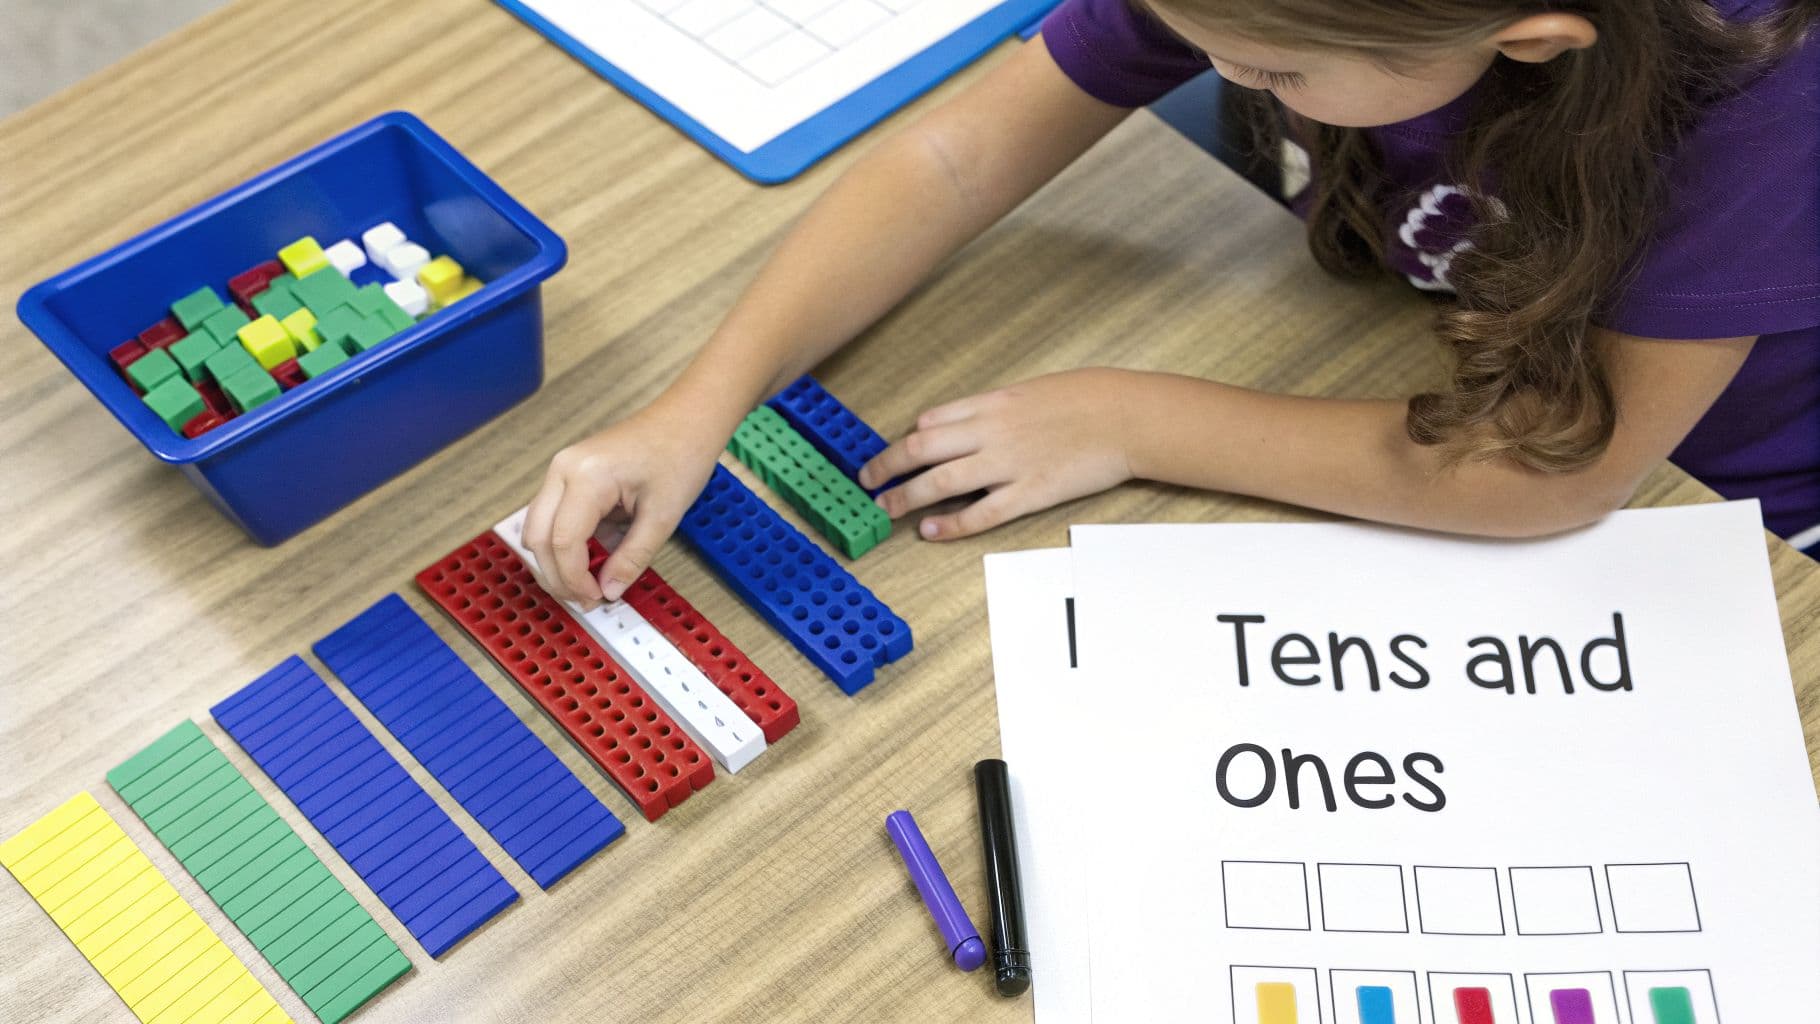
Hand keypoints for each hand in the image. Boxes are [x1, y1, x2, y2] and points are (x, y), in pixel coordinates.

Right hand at [523, 400, 726, 605]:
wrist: (686, 419)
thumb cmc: (680, 454)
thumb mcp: (663, 516)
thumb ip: (632, 557)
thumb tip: (610, 591)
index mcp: (586, 476)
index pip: (562, 541)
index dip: (574, 579)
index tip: (596, 599)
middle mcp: (563, 469)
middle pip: (537, 537)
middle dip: (558, 575)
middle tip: (589, 600)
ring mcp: (562, 469)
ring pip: (538, 528)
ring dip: (557, 561)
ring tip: (589, 585)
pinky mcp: (568, 475)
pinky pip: (554, 517)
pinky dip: (566, 543)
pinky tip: (593, 559)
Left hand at [858, 368, 1135, 540]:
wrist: (1126, 415)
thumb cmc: (1086, 399)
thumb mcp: (1030, 390)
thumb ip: (993, 407)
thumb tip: (959, 420)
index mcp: (992, 403)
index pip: (931, 420)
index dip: (904, 440)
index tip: (892, 453)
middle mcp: (991, 432)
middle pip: (921, 449)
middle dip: (887, 467)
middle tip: (867, 482)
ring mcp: (1008, 464)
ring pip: (940, 482)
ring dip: (906, 497)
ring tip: (885, 510)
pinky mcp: (1029, 493)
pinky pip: (980, 512)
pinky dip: (950, 524)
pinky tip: (930, 531)